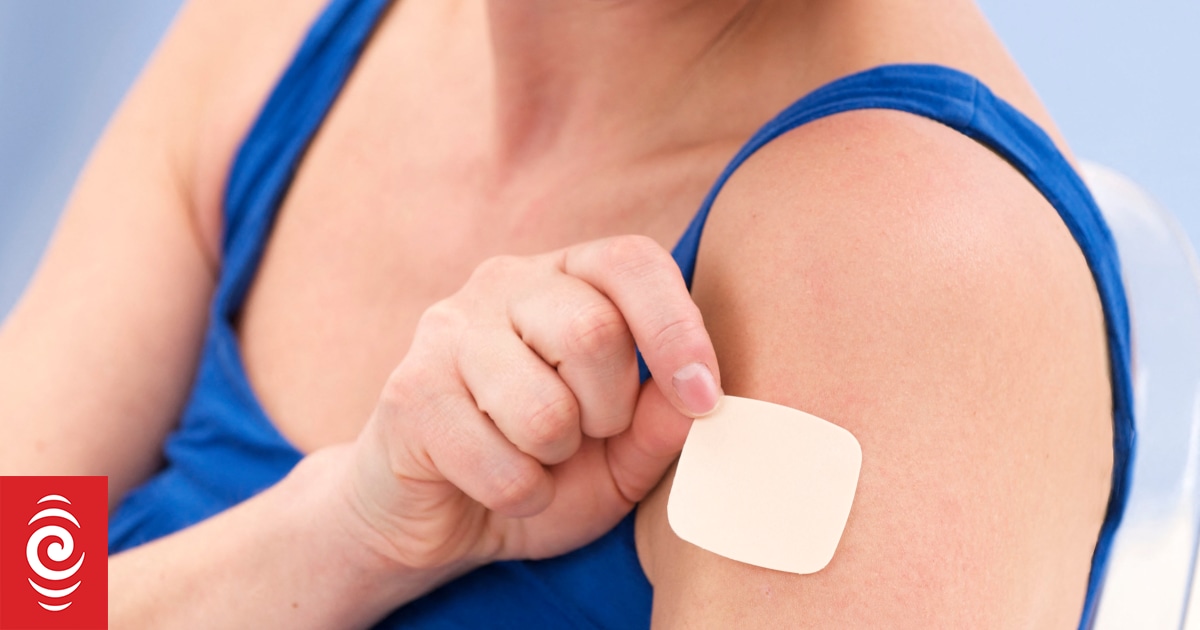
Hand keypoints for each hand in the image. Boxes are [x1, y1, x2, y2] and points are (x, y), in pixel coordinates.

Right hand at [344, 235, 721, 573]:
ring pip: (544, 407)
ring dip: (556, 458)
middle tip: (588, 435)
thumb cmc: (541, 467)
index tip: (704, 397)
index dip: (677, 328)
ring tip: (535, 456)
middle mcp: (503, 284)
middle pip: (592, 331)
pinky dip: (518, 495)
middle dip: (609, 410)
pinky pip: (499, 465)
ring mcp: (447, 331)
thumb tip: (697, 398)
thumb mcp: (621, 456)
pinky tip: (496, 484)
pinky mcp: (410, 392)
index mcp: (566, 277)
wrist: (440, 518)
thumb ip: (661, 424)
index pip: (630, 262)